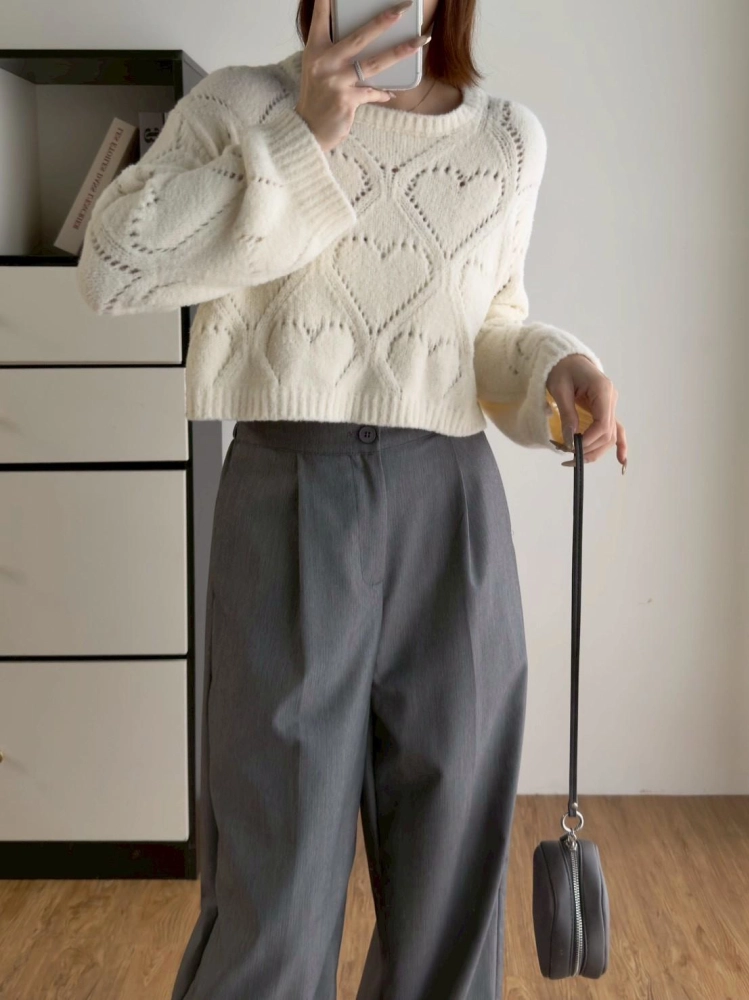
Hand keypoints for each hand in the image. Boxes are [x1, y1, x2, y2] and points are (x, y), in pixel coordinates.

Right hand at [295, 0, 430, 152]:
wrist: (308, 130)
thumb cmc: (318, 98)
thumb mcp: (319, 69)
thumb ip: (336, 53)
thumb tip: (366, 40)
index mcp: (315, 50)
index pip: (321, 18)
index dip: (326, 2)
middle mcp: (324, 62)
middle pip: (359, 37)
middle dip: (382, 21)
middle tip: (401, 9)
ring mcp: (336, 81)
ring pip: (374, 63)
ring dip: (399, 52)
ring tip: (419, 42)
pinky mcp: (346, 100)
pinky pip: (372, 92)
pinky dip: (382, 92)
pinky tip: (391, 93)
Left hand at [546, 354, 627, 470]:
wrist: (566, 359)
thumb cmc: (561, 369)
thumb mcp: (560, 389)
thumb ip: (567, 414)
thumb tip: (570, 440)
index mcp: (602, 390)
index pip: (602, 424)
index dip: (588, 440)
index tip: (572, 447)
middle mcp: (611, 399)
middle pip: (608, 433)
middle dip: (589, 448)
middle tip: (568, 456)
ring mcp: (611, 405)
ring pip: (610, 435)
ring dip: (595, 450)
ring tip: (575, 460)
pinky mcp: (606, 410)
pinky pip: (616, 429)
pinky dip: (619, 445)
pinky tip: (622, 462)